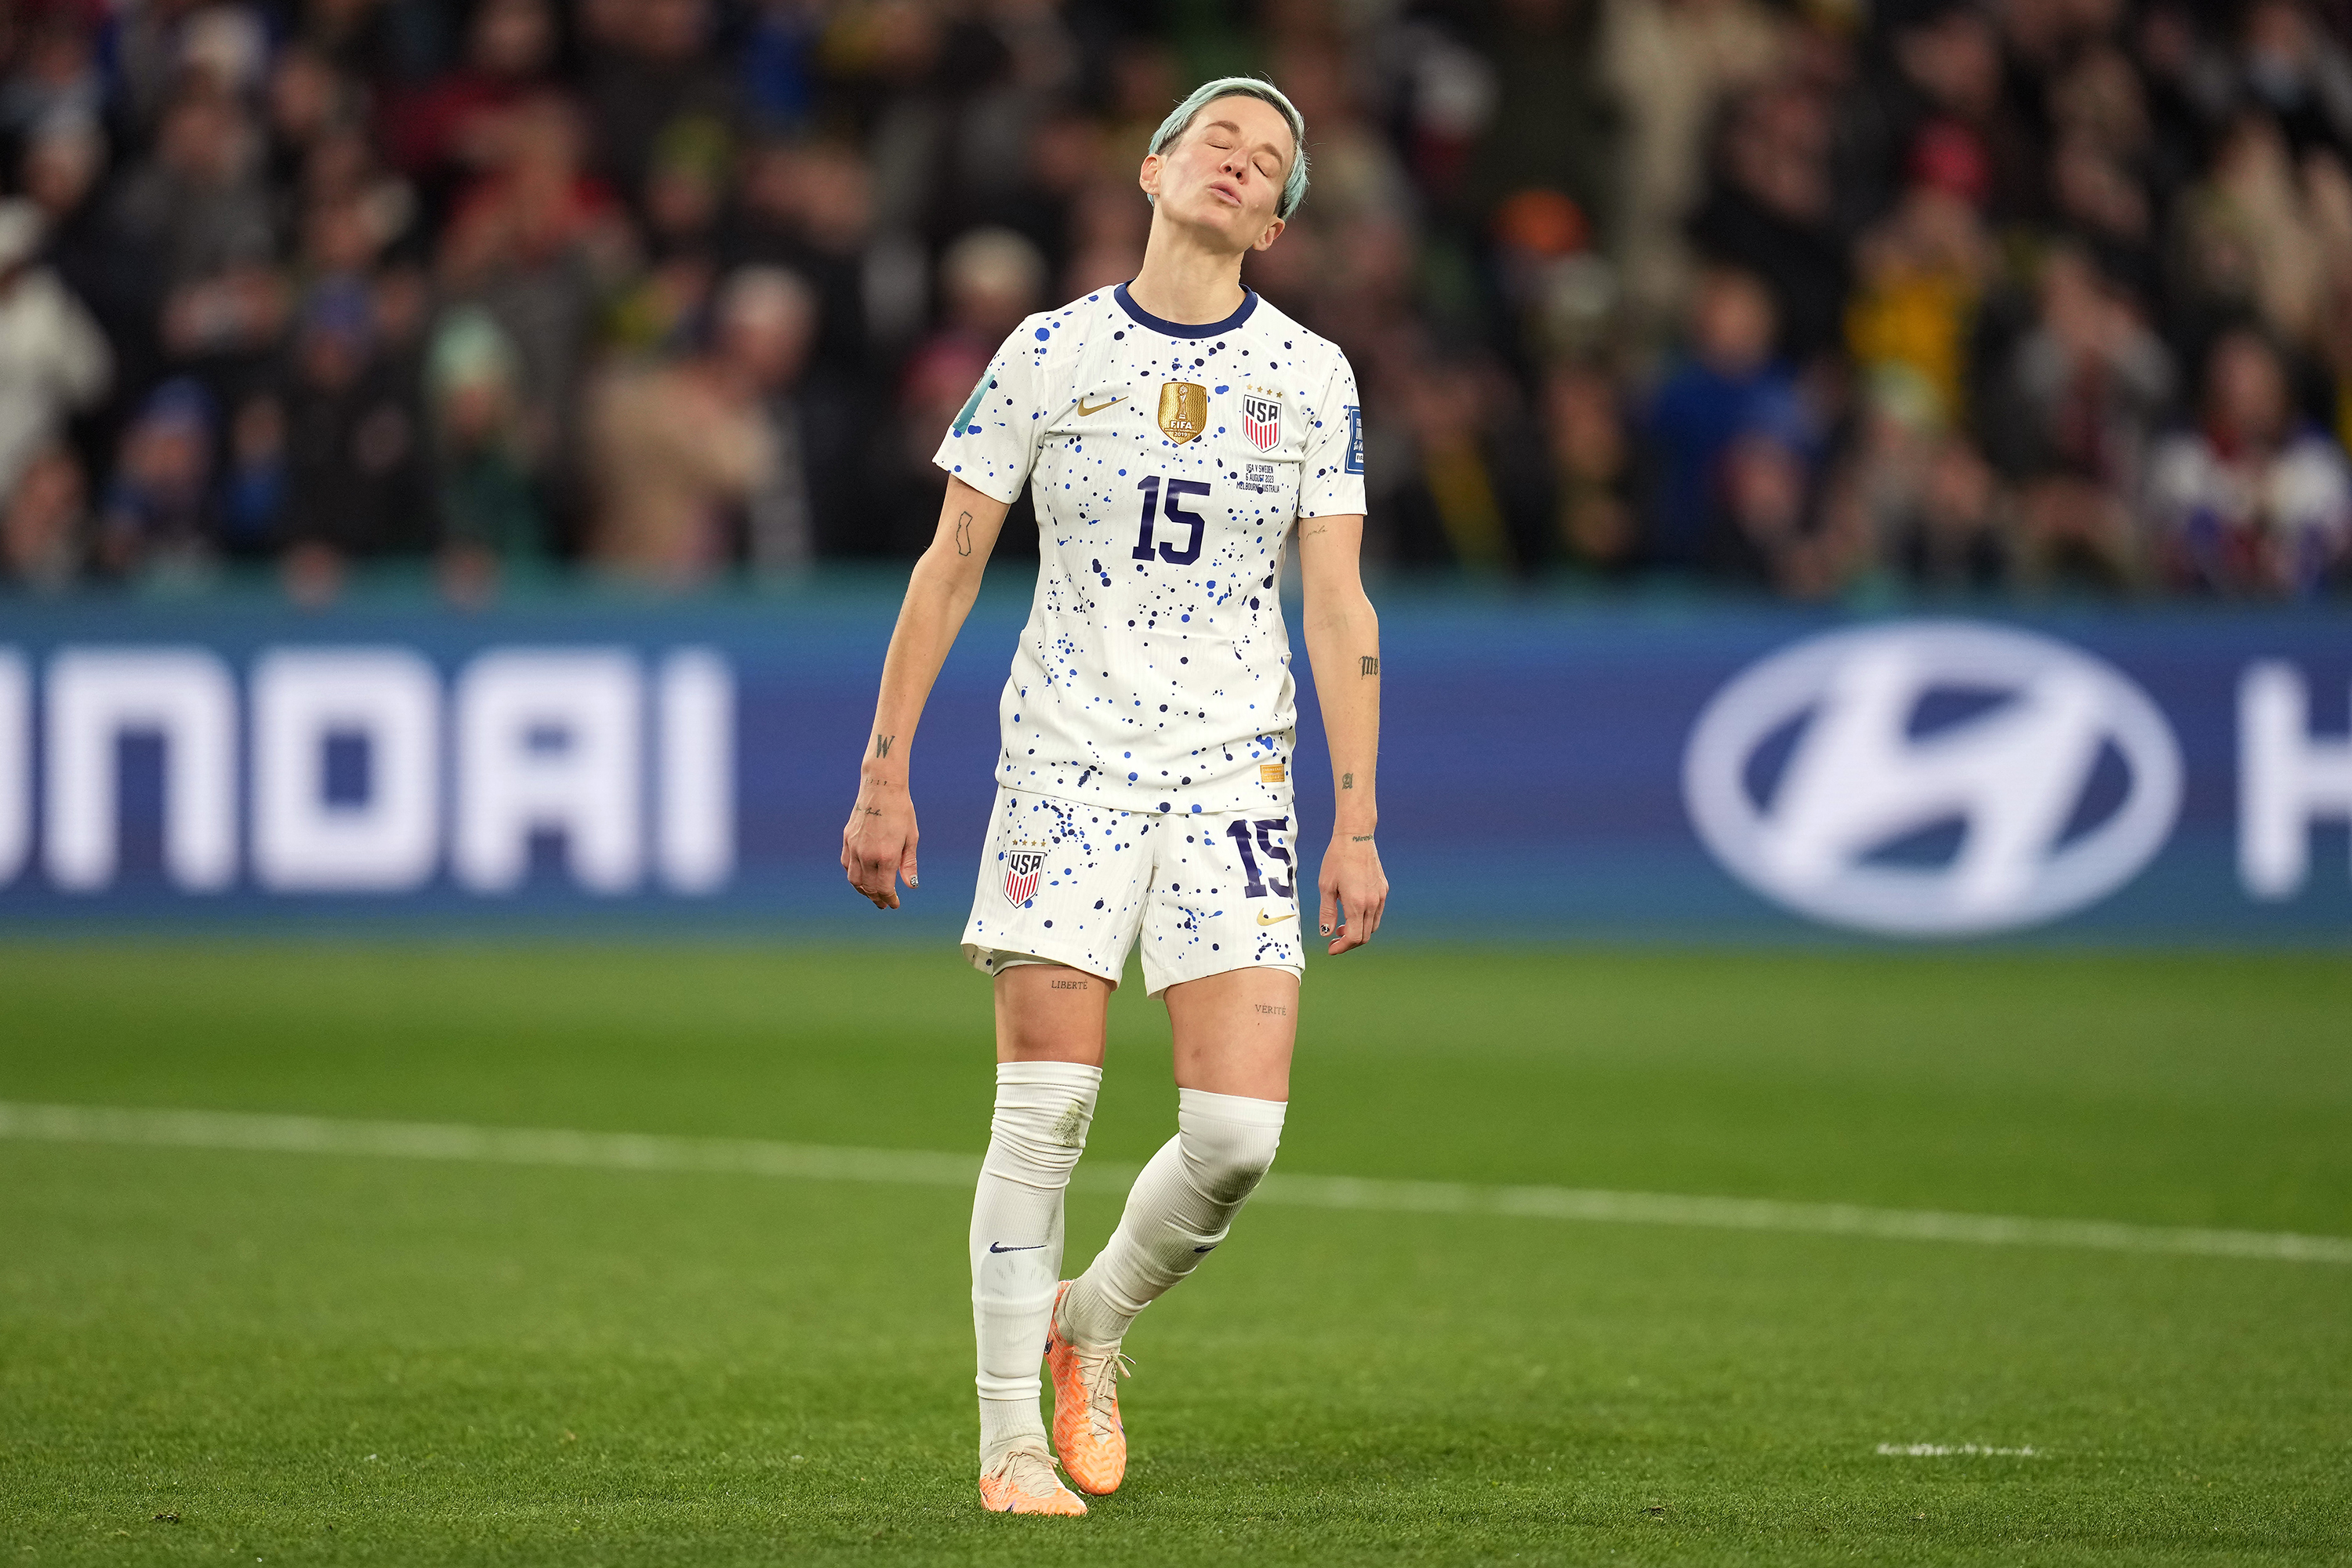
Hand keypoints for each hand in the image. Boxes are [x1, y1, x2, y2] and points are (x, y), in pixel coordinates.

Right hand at [842, 781, 918, 908]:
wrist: (882, 787)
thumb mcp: (911, 838)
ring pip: (854, 879)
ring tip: (872, 894)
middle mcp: (867, 854)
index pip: (884, 889)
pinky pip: (846, 864)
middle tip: (884, 903)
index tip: (894, 905)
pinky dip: (853, 875)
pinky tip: (862, 876)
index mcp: (886, 855)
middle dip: (877, 898)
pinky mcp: (847, 839)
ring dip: (863, 890)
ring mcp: (854, 847)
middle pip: (868, 888)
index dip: (889, 900)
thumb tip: (910, 886)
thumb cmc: (901, 811)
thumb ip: (909, 864)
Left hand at [1316, 832, 1386, 954]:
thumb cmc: (1337, 859)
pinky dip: (1365, 919)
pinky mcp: (1383, 889)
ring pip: (1373, 926)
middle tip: (1334, 940)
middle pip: (1365, 935)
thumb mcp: (1326, 886)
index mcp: (1356, 903)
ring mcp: (1380, 896)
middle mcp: (1372, 902)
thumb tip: (1326, 933)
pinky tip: (1352, 912)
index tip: (1331, 949)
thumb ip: (1327, 912)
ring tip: (1342, 927)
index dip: (1342, 947)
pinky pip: (1376, 912)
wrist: (1355, 837)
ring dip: (1358, 931)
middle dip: (1349, 942)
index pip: (1354, 937)